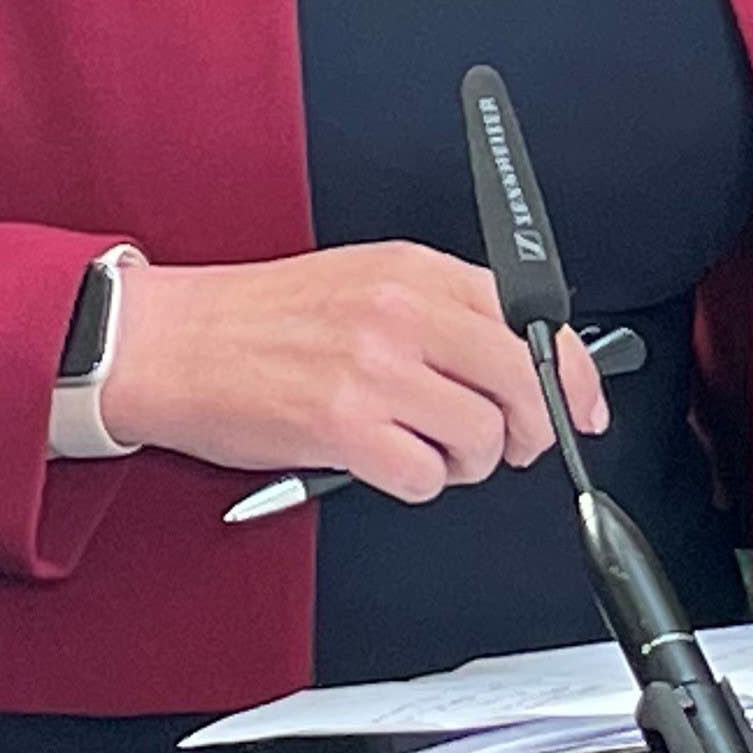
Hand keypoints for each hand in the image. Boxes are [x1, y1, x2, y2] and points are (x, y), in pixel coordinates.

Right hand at [99, 243, 605, 502]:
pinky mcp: (342, 427)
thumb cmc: (259, 320)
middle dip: (528, 429)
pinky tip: (386, 463)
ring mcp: (373, 370)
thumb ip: (441, 309)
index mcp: (413, 270)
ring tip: (425, 450)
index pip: (529, 316)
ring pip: (481, 436)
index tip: (582, 404)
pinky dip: (416, 482)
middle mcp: (400, 312)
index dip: (570, 372)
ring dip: (465, 462)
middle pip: (520, 382)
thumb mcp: (364, 280)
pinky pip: (425, 477)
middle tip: (505, 444)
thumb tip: (522, 353)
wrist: (170, 343)